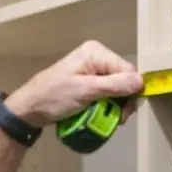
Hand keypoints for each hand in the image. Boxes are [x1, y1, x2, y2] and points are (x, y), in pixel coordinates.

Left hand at [5, 40, 143, 126]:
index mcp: (96, 52)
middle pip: (123, 79)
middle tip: (116, 119)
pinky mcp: (89, 82)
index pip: (127, 70)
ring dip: (115, 105)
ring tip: (108, 119)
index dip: (130, 91)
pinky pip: (107, 92)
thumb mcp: (86, 91)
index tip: (124, 112)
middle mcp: (97, 57)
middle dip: (123, 100)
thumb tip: (141, 81)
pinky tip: (102, 115)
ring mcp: (92, 70)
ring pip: (117, 88)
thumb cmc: (55, 96)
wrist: (30, 108)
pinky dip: (107, 105)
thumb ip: (114, 85)